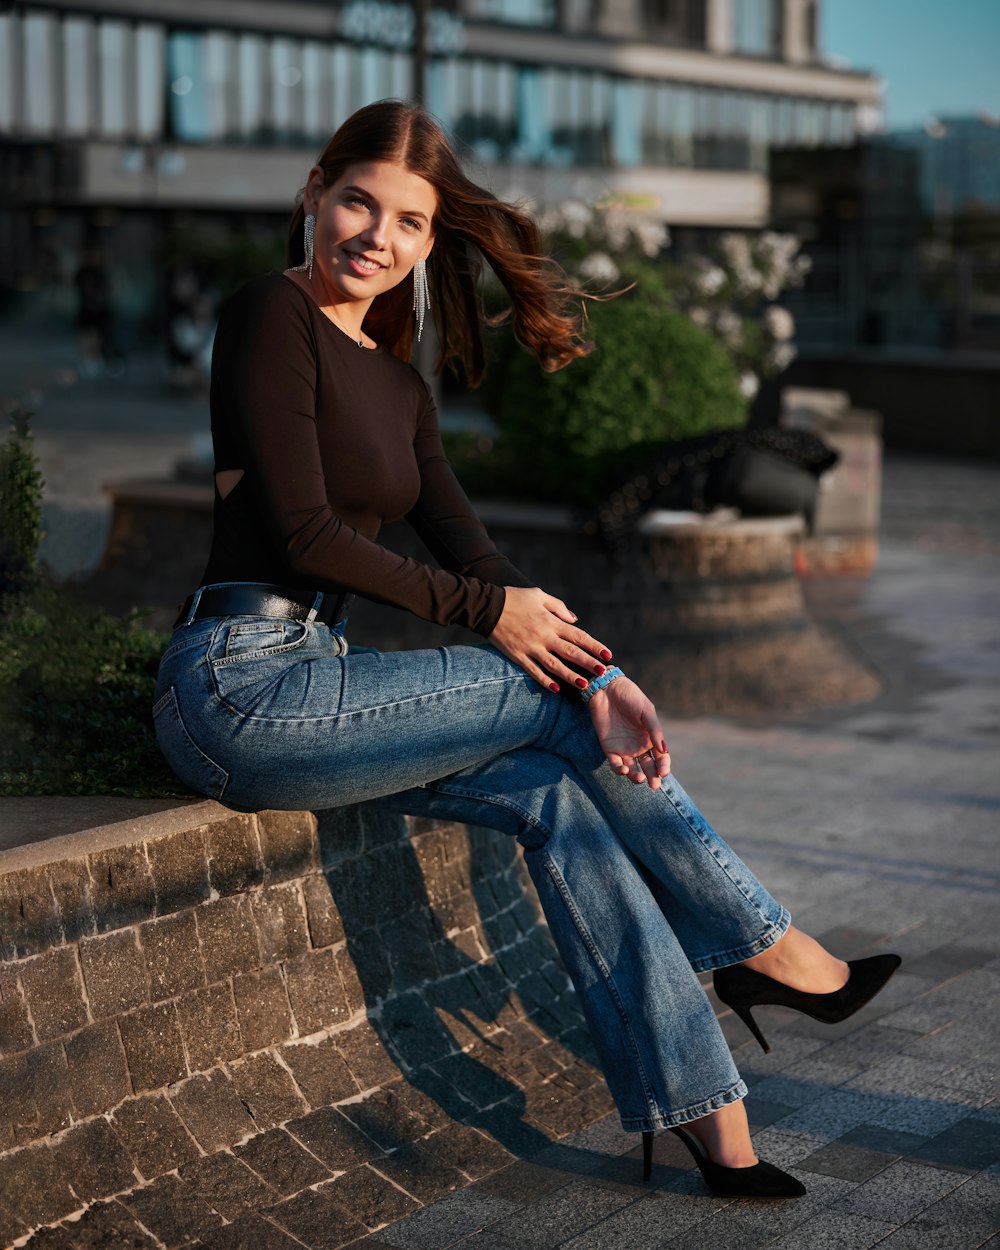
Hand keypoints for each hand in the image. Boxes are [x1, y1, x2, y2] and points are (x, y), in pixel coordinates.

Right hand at [489, 586, 610, 690]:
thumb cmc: (515, 598)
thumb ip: (558, 607)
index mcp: (551, 621)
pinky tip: (555, 689)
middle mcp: (544, 636)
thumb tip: (574, 620)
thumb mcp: (539, 595)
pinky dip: (544, 680)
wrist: (487, 606)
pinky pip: (533, 670)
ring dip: (570, 676)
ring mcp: (530, 648)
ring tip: (584, 685)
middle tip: (602, 673)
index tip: (607, 655)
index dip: (594, 646)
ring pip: (554, 665)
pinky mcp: (517, 656)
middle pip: (570, 652)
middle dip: (588, 663)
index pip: (578, 636)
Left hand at [588, 677, 670, 788]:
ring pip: (632, 769)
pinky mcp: (609, 748)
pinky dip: (619, 769)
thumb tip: (664, 749)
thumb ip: (654, 730)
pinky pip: (615, 763)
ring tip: (638, 778)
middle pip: (648, 767)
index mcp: (651, 738)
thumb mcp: (646, 711)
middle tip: (654, 786)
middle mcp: (639, 746)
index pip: (661, 757)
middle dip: (652, 778)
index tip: (664, 773)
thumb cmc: (630, 697)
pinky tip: (624, 769)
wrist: (607, 689)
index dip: (664, 767)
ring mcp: (624, 748)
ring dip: (635, 777)